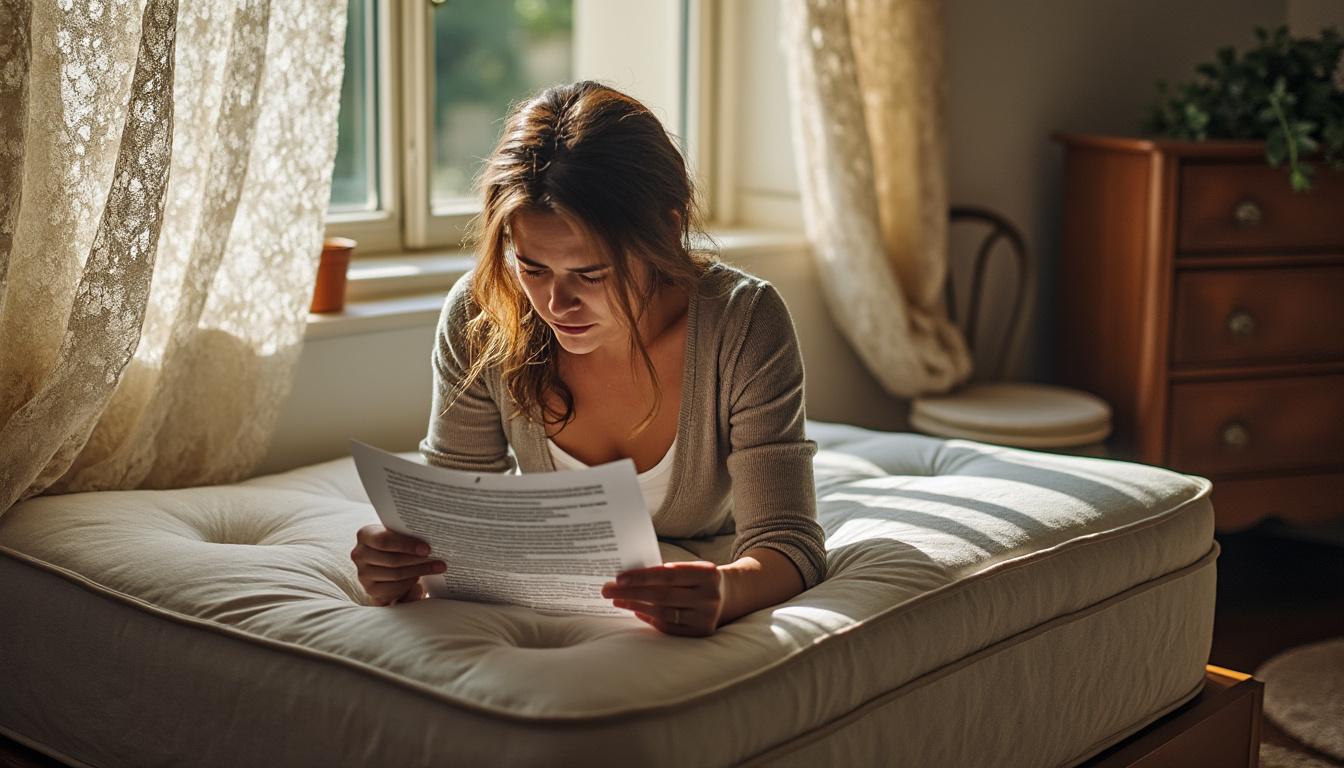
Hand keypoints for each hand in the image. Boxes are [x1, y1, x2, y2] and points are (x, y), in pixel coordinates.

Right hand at [350, 524, 443, 605]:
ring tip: (436, 567)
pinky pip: (393, 588)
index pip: (384, 540)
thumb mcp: (398, 534)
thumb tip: (425, 546)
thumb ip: (407, 535)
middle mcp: (359, 554)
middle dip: (418, 561)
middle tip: (439, 560)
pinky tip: (420, 579)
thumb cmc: (396, 542)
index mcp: (365, 535)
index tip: (427, 549)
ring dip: (418, 572)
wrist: (386, 557)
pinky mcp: (370, 589)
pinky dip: (409, 584)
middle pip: (393, 560)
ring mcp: (362, 573)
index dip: (407, 545)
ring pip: (396, 574)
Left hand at [601, 561, 724, 636]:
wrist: (727, 595)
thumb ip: (665, 572)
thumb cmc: (698, 578)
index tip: (618, 578)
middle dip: (631, 593)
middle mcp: (710, 596)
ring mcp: (707, 617)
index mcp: (708, 573)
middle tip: (607, 590)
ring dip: (636, 606)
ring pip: (664, 613)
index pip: (669, 574)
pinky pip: (669, 627)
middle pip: (663, 595)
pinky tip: (636, 611)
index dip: (642, 577)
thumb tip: (627, 578)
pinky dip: (650, 619)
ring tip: (617, 600)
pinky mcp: (701, 633)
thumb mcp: (690, 568)